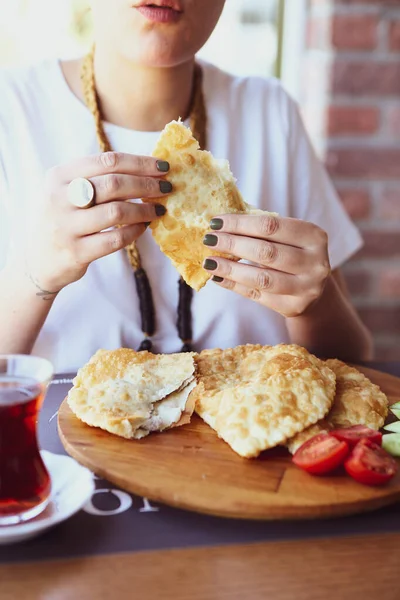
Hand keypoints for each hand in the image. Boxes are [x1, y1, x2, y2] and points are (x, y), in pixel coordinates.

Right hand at [18, 152, 171, 295]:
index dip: (140, 162)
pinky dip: (135, 232)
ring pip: (116, 212)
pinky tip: (144, 227)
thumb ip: (97, 178)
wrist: (38, 261)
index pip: (107, 160)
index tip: (163, 167)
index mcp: (59, 176)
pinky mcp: (76, 252)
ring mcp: (66, 227)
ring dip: (144, 210)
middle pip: (113, 184)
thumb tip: (147, 169)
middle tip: (167, 187)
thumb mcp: (67, 191)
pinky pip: (115, 239)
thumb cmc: (63, 219)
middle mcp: (59, 198)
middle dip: (146, 184)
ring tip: (158, 209)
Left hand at [202, 214, 330, 317]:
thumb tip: (219, 224)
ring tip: (209, 262)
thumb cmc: (292, 253)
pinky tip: (218, 277)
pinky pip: (257, 295)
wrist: (314, 289)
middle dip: (232, 244)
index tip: (216, 221)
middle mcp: (315, 262)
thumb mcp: (286, 237)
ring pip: (261, 278)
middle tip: (209, 240)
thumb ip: (260, 229)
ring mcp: (306, 288)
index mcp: (314, 236)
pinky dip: (234, 285)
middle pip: (266, 252)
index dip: (240, 223)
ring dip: (230, 269)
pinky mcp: (294, 307)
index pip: (271, 225)